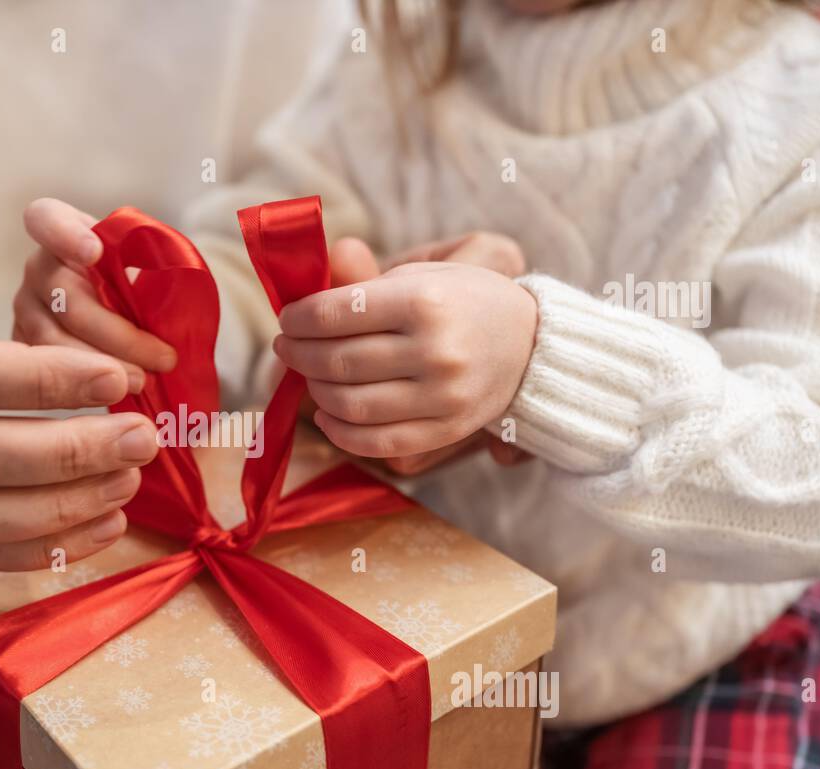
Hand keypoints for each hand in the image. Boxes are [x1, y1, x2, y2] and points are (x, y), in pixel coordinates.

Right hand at [13, 198, 176, 379]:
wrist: (134, 325)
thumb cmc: (147, 289)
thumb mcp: (156, 272)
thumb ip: (156, 275)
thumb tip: (171, 314)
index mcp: (65, 234)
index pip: (46, 219)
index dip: (64, 233)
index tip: (95, 253)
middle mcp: (39, 270)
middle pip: (64, 297)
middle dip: (115, 332)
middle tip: (160, 358)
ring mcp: (28, 312)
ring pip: (52, 343)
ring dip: (104, 367)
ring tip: (144, 382)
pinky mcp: (26, 354)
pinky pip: (47, 377)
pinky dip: (85, 390)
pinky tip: (117, 396)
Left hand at [276, 233, 537, 463]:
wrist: (532, 345)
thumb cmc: (463, 301)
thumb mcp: (421, 275)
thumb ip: (362, 282)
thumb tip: (308, 287)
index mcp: (425, 301)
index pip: (337, 313)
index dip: (299, 319)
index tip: (288, 318)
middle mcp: (434, 350)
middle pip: (338, 361)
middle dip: (299, 354)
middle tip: (287, 346)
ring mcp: (441, 396)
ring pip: (350, 404)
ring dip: (316, 391)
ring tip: (310, 375)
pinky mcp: (445, 430)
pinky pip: (376, 442)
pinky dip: (339, 431)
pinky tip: (327, 414)